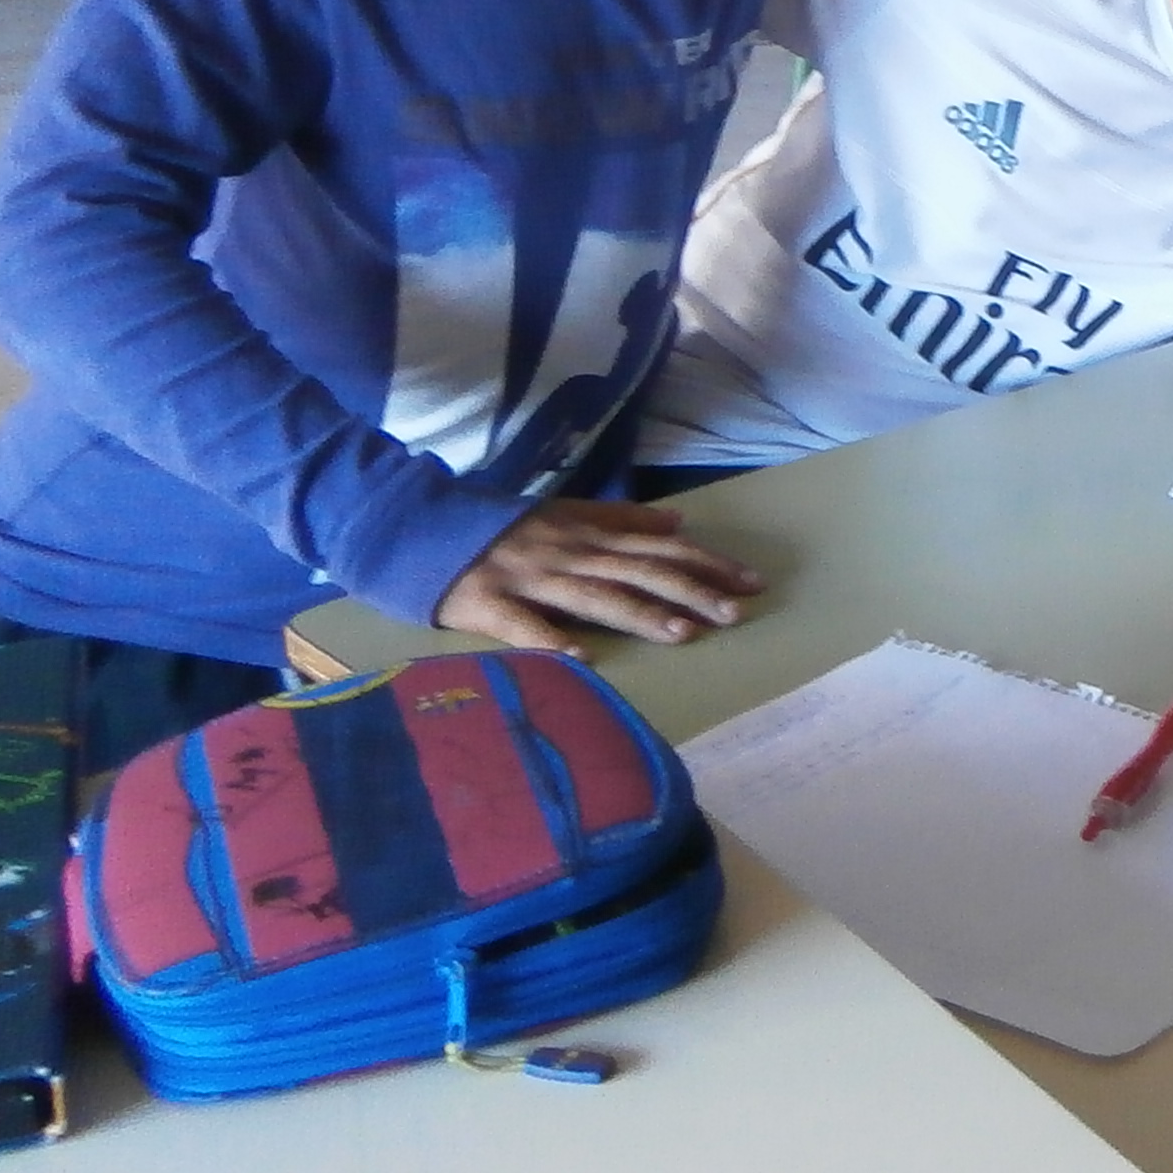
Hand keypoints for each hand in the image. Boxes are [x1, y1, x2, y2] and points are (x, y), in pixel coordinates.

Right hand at [434, 501, 761, 648]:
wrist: (420, 527)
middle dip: (690, 592)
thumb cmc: (502, 528)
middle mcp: (569, 555)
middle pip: (638, 573)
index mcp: (588, 535)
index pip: (659, 549)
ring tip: (682, 633)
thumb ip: (621, 520)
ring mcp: (530, 580)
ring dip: (639, 615)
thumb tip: (679, 522)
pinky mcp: (489, 606)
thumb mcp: (566, 513)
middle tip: (736, 614)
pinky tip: (582, 658)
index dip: (707, 565)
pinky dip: (552, 640)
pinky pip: (523, 626)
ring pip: (593, 597)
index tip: (752, 583)